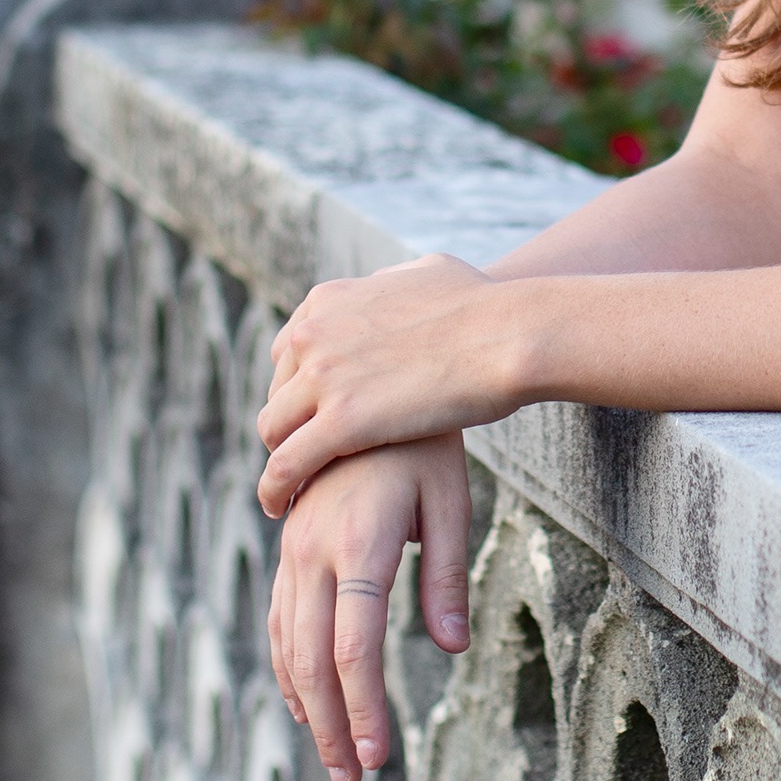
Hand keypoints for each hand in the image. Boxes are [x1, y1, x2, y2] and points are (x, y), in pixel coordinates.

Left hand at [257, 253, 522, 516]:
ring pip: (273, 431)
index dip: (298, 389)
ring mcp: (323, 377)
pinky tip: (281, 508)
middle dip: (291, 425)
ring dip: (280, 458)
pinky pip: (286, 466)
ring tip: (291, 488)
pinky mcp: (340, 423)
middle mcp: (313, 334)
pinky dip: (275, 490)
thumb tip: (392, 285)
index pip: (287, 352)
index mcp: (327, 300)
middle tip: (307, 458)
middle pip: (277, 393)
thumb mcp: (424, 272)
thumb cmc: (484, 305)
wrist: (507, 333)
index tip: (313, 415)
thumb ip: (393, 282)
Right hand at [268, 434, 473, 780]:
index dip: (363, 709)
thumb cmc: (423, 443)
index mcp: (358, 544)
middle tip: (353, 780)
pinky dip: (289, 667)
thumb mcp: (451, 499)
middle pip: (313, 659)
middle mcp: (314, 551)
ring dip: (307, 706)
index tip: (378, 757)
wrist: (367, 381)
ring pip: (289, 643)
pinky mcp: (290, 545)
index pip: (354, 647)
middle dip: (331, 726)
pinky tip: (304, 701)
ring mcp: (294, 548)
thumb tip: (451, 647)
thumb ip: (449, 574)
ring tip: (334, 758)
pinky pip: (281, 618)